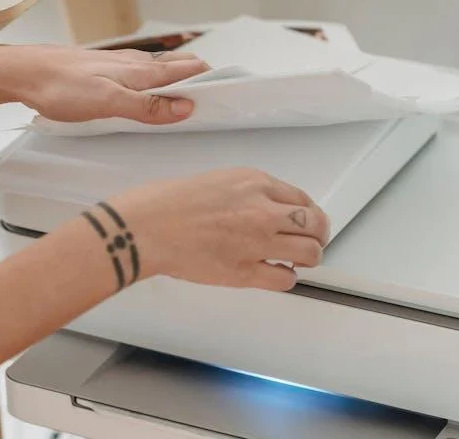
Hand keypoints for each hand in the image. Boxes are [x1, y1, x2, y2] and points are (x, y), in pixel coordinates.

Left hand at [0, 45, 208, 124]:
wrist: (24, 72)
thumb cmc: (59, 86)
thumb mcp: (106, 103)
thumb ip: (146, 106)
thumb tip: (185, 107)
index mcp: (140, 71)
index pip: (188, 71)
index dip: (213, 80)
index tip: (235, 91)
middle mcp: (134, 64)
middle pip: (178, 68)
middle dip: (202, 79)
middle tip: (221, 95)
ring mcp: (119, 65)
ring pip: (160, 70)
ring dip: (180, 78)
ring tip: (195, 92)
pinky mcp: (104, 70)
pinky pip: (141, 73)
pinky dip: (157, 80)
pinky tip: (151, 89)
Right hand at [81, 168, 329, 291]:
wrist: (143, 227)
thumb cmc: (162, 203)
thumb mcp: (212, 180)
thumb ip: (241, 194)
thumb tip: (256, 209)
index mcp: (253, 182)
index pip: (300, 197)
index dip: (305, 212)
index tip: (302, 220)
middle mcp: (262, 209)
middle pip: (315, 224)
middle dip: (316, 234)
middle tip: (309, 241)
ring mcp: (257, 242)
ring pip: (310, 253)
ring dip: (307, 257)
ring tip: (293, 260)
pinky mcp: (245, 271)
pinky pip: (285, 279)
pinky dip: (284, 278)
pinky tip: (273, 273)